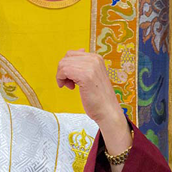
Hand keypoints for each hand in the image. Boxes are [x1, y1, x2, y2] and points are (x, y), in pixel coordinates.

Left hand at [57, 49, 131, 171]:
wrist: (109, 118)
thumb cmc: (98, 104)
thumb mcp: (90, 82)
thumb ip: (81, 68)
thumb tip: (69, 55)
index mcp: (96, 59)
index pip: (72, 53)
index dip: (67, 67)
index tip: (72, 82)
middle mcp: (95, 59)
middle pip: (65, 57)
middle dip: (63, 72)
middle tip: (70, 86)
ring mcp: (91, 67)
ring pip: (63, 64)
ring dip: (62, 77)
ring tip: (70, 88)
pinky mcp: (87, 76)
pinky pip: (64, 70)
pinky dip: (62, 79)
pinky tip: (69, 89)